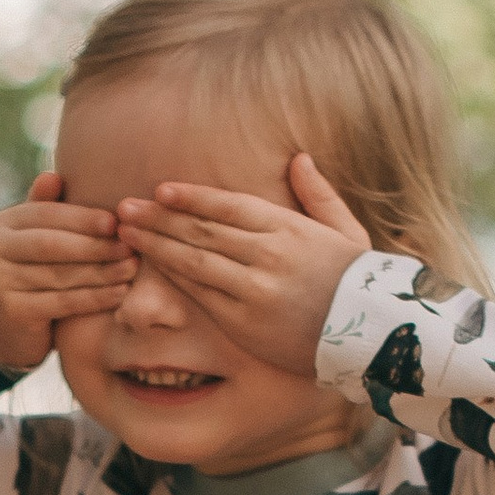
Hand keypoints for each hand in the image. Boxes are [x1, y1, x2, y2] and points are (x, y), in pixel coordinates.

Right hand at [0, 174, 136, 371]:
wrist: (10, 330)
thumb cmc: (34, 276)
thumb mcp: (38, 239)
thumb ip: (47, 209)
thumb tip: (53, 176)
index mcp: (4, 222)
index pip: (48, 215)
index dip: (84, 218)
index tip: (118, 222)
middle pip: (53, 244)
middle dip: (95, 245)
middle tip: (130, 247)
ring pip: (60, 274)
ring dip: (101, 272)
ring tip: (131, 269)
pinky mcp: (11, 311)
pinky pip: (62, 301)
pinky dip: (94, 297)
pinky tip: (119, 293)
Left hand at [115, 152, 373, 379]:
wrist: (370, 336)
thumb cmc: (358, 284)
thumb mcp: (347, 231)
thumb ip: (319, 195)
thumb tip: (299, 158)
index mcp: (289, 228)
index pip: (229, 206)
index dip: (192, 197)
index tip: (161, 190)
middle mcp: (268, 254)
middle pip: (203, 230)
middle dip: (160, 217)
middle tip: (125, 208)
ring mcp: (254, 289)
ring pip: (195, 260)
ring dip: (156, 244)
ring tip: (126, 232)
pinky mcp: (245, 322)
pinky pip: (201, 295)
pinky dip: (173, 278)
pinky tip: (150, 266)